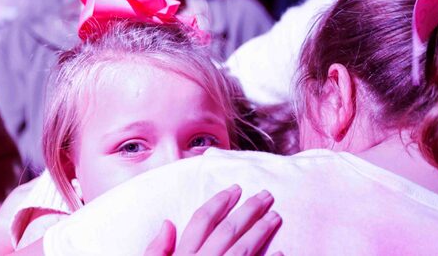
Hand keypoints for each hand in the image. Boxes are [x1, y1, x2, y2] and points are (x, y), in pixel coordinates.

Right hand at [144, 186, 281, 255]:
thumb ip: (155, 251)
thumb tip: (168, 222)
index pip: (201, 221)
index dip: (219, 202)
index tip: (236, 189)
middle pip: (228, 230)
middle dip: (249, 210)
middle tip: (267, 195)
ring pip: (244, 249)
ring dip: (262, 230)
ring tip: (276, 216)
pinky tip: (282, 253)